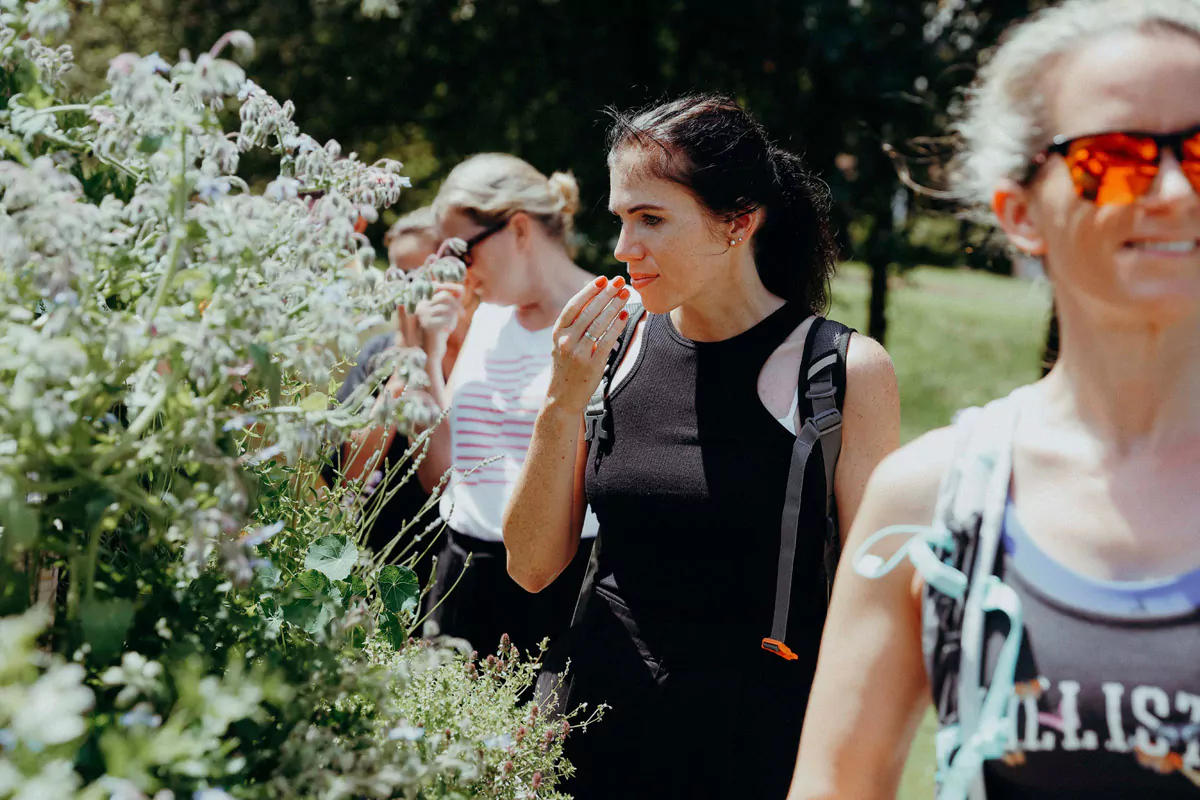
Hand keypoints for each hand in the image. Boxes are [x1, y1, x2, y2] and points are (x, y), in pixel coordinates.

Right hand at [415, 282, 464, 358]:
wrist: (434, 348)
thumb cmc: (442, 329)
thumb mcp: (449, 312)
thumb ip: (454, 299)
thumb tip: (460, 288)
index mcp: (425, 300)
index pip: (439, 286)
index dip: (452, 289)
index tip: (460, 297)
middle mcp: (422, 305)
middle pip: (446, 295)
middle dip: (457, 304)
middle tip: (461, 314)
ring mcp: (423, 314)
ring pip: (447, 307)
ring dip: (453, 315)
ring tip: (451, 323)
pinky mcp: (427, 324)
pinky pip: (446, 317)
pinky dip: (450, 323)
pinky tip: (446, 329)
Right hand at [546, 275, 630, 413]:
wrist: (562, 398)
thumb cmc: (566, 367)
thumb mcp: (563, 344)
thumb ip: (574, 326)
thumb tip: (594, 300)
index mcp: (558, 333)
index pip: (574, 306)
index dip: (589, 291)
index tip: (602, 279)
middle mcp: (566, 341)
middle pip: (589, 311)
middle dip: (606, 294)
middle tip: (619, 281)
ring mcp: (578, 353)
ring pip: (599, 323)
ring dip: (614, 306)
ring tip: (625, 294)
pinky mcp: (592, 364)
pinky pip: (607, 340)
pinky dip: (617, 326)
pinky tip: (625, 315)